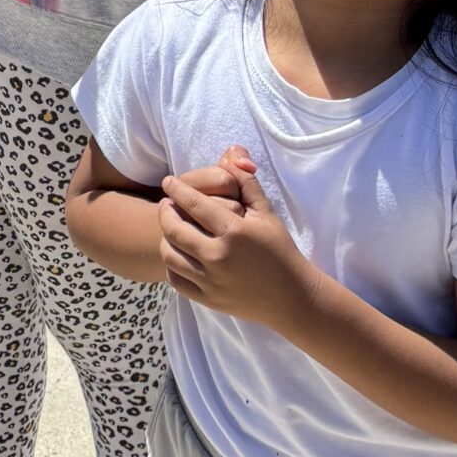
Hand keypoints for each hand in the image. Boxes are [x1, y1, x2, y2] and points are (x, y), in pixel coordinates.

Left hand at [158, 163, 309, 327]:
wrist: (292, 298)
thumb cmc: (280, 251)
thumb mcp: (267, 214)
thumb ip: (246, 184)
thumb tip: (231, 157)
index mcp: (234, 231)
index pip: (193, 203)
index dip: (176, 189)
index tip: (168, 181)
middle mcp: (218, 256)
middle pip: (173, 228)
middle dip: (164, 211)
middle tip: (167, 204)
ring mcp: (211, 281)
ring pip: (169, 254)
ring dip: (165, 237)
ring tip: (171, 228)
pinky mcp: (207, 299)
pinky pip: (175, 279)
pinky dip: (172, 265)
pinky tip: (179, 254)